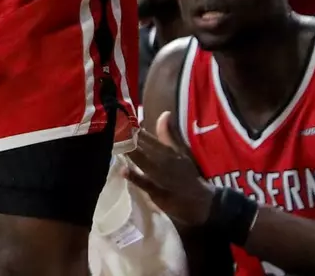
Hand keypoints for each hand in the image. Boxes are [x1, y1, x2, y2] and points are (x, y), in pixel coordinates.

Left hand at [124, 111, 214, 228]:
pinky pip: (147, 184)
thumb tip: (164, 113)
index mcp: (168, 151)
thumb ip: (168, 135)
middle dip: (128, 139)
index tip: (119, 120)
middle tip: (113, 129)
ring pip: (144, 163)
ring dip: (131, 154)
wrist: (201, 202)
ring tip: (116, 144)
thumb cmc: (186, 175)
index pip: (148, 137)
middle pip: (144, 148)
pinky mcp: (160, 193)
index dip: (133, 129)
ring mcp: (161, 177)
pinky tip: (124, 171)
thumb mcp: (179, 153)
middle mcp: (164, 162)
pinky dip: (136, 178)